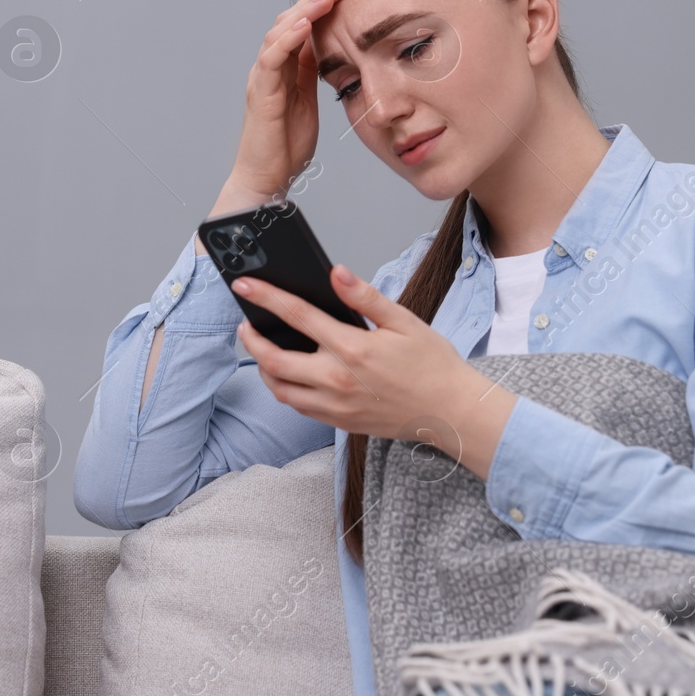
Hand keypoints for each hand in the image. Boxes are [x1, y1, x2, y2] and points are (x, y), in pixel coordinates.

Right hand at [222, 0, 347, 203]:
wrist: (267, 178)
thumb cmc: (285, 145)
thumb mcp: (306, 101)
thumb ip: (309, 73)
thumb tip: (324, 48)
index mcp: (282, 70)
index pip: (297, 28)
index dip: (313, 4)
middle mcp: (268, 69)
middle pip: (287, 23)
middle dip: (311, 0)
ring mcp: (262, 79)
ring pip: (278, 34)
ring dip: (303, 12)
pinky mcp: (261, 93)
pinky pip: (271, 58)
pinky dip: (287, 39)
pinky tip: (304, 25)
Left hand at [232, 264, 518, 477]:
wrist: (449, 411)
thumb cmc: (432, 365)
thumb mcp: (404, 322)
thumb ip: (365, 297)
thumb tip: (337, 273)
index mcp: (352, 348)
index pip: (296, 315)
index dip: (265, 297)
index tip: (244, 285)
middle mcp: (337, 379)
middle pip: (274, 359)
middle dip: (252, 340)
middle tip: (246, 325)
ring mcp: (335, 405)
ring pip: (280, 388)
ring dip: (264, 368)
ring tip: (262, 350)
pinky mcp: (339, 422)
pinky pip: (298, 407)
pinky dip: (284, 389)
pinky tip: (288, 375)